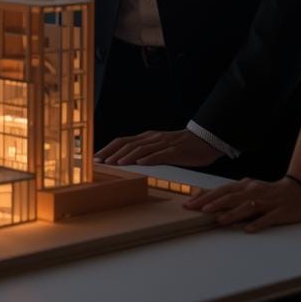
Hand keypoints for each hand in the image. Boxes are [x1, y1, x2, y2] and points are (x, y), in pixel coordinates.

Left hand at [94, 129, 224, 166]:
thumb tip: (127, 161)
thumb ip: (145, 152)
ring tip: (115, 163)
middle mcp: (152, 138)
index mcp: (147, 138)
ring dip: (127, 156)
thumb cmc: (182, 146)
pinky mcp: (175, 151)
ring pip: (141, 149)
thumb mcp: (159, 147)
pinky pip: (160, 154)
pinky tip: (141, 163)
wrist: (205, 140)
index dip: (108, 148)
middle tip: (99, 162)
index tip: (95, 157)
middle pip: (128, 144)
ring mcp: (163, 144)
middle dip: (112, 153)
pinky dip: (149, 158)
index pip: (123, 141)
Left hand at [182, 176, 300, 231]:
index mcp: (246, 186)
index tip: (191, 204)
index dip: (206, 197)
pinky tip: (249, 229)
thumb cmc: (270, 192)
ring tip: (220, 220)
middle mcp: (254, 192)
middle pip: (232, 197)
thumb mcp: (249, 189)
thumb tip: (207, 200)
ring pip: (248, 207)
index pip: (222, 190)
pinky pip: (268, 218)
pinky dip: (258, 223)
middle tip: (199, 210)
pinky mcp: (280, 212)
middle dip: (215, 203)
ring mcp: (267, 202)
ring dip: (233, 213)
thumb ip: (231, 195)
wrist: (299, 191)